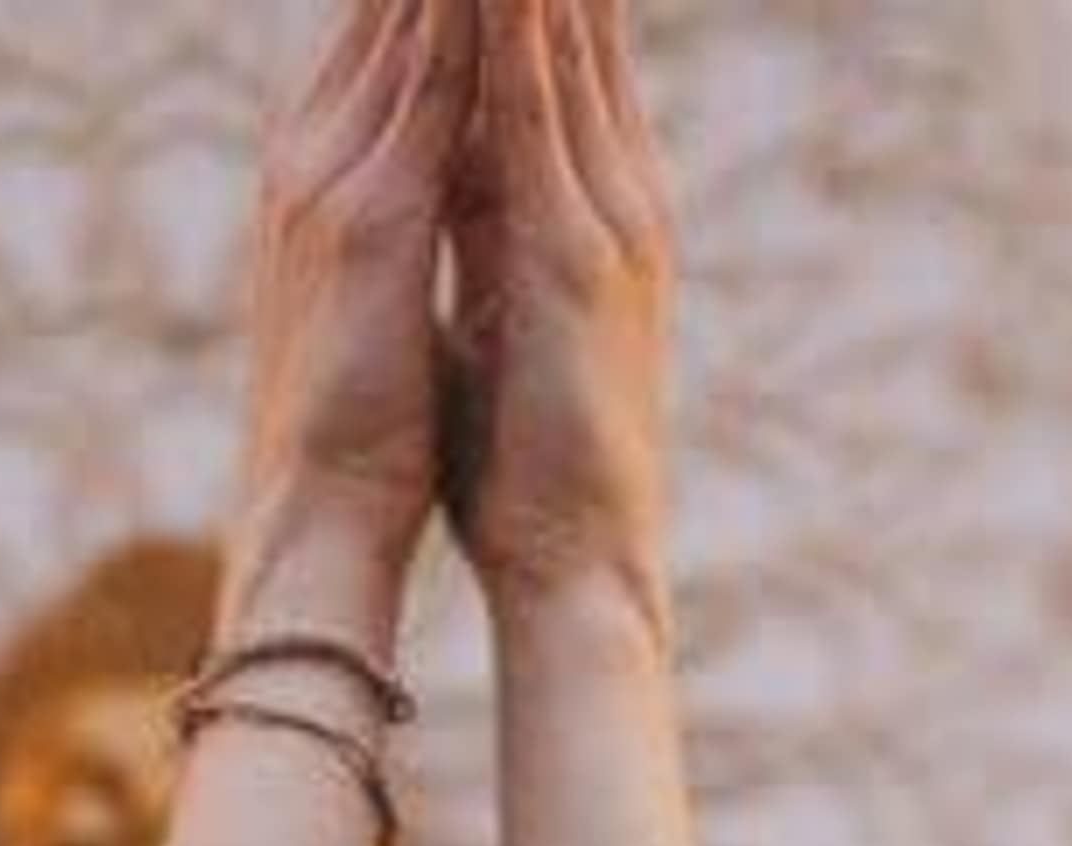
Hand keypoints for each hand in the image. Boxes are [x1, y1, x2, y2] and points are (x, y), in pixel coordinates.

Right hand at [232, 0, 477, 580]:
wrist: (314, 527)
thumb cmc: (352, 440)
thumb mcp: (380, 302)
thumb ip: (400, 226)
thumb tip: (431, 192)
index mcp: (323, 176)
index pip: (387, 30)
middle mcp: (319, 152)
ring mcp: (337, 175)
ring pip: (414, 10)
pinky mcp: (369, 216)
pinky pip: (436, 74)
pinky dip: (475, 10)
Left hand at [437, 0, 675, 621]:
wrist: (575, 564)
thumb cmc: (532, 469)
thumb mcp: (502, 317)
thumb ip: (490, 240)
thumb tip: (456, 192)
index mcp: (589, 209)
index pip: (565, 54)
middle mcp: (614, 192)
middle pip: (578, 19)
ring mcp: (604, 215)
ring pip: (565, 38)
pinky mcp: (574, 252)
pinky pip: (536, 106)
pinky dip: (511, 26)